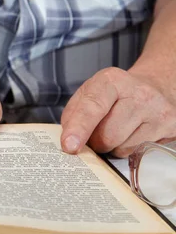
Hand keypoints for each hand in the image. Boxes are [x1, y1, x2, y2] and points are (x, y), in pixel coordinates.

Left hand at [61, 67, 175, 156]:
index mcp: (112, 81)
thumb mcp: (90, 93)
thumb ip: (73, 115)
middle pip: (106, 136)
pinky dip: (127, 148)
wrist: (155, 88)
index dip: (79, 128)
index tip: (69, 145)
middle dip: (95, 141)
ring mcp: (158, 112)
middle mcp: (139, 94)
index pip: (93, 106)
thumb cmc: (117, 94)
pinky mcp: (169, 129)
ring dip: (111, 146)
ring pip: (121, 148)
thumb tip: (69, 140)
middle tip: (99, 130)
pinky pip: (136, 153)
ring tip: (117, 128)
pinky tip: (131, 133)